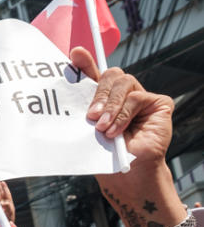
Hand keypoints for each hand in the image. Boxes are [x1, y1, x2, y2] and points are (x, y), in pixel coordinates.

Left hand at [72, 47, 173, 162]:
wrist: (126, 173)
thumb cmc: (104, 154)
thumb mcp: (87, 129)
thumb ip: (82, 107)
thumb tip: (67, 90)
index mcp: (104, 99)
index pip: (94, 75)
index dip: (85, 63)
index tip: (75, 54)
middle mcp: (123, 94)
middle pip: (111, 75)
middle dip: (99, 94)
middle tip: (91, 116)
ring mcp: (141, 96)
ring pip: (124, 83)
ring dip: (111, 107)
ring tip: (103, 128)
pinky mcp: (158, 102)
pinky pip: (137, 97)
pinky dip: (124, 114)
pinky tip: (116, 130)